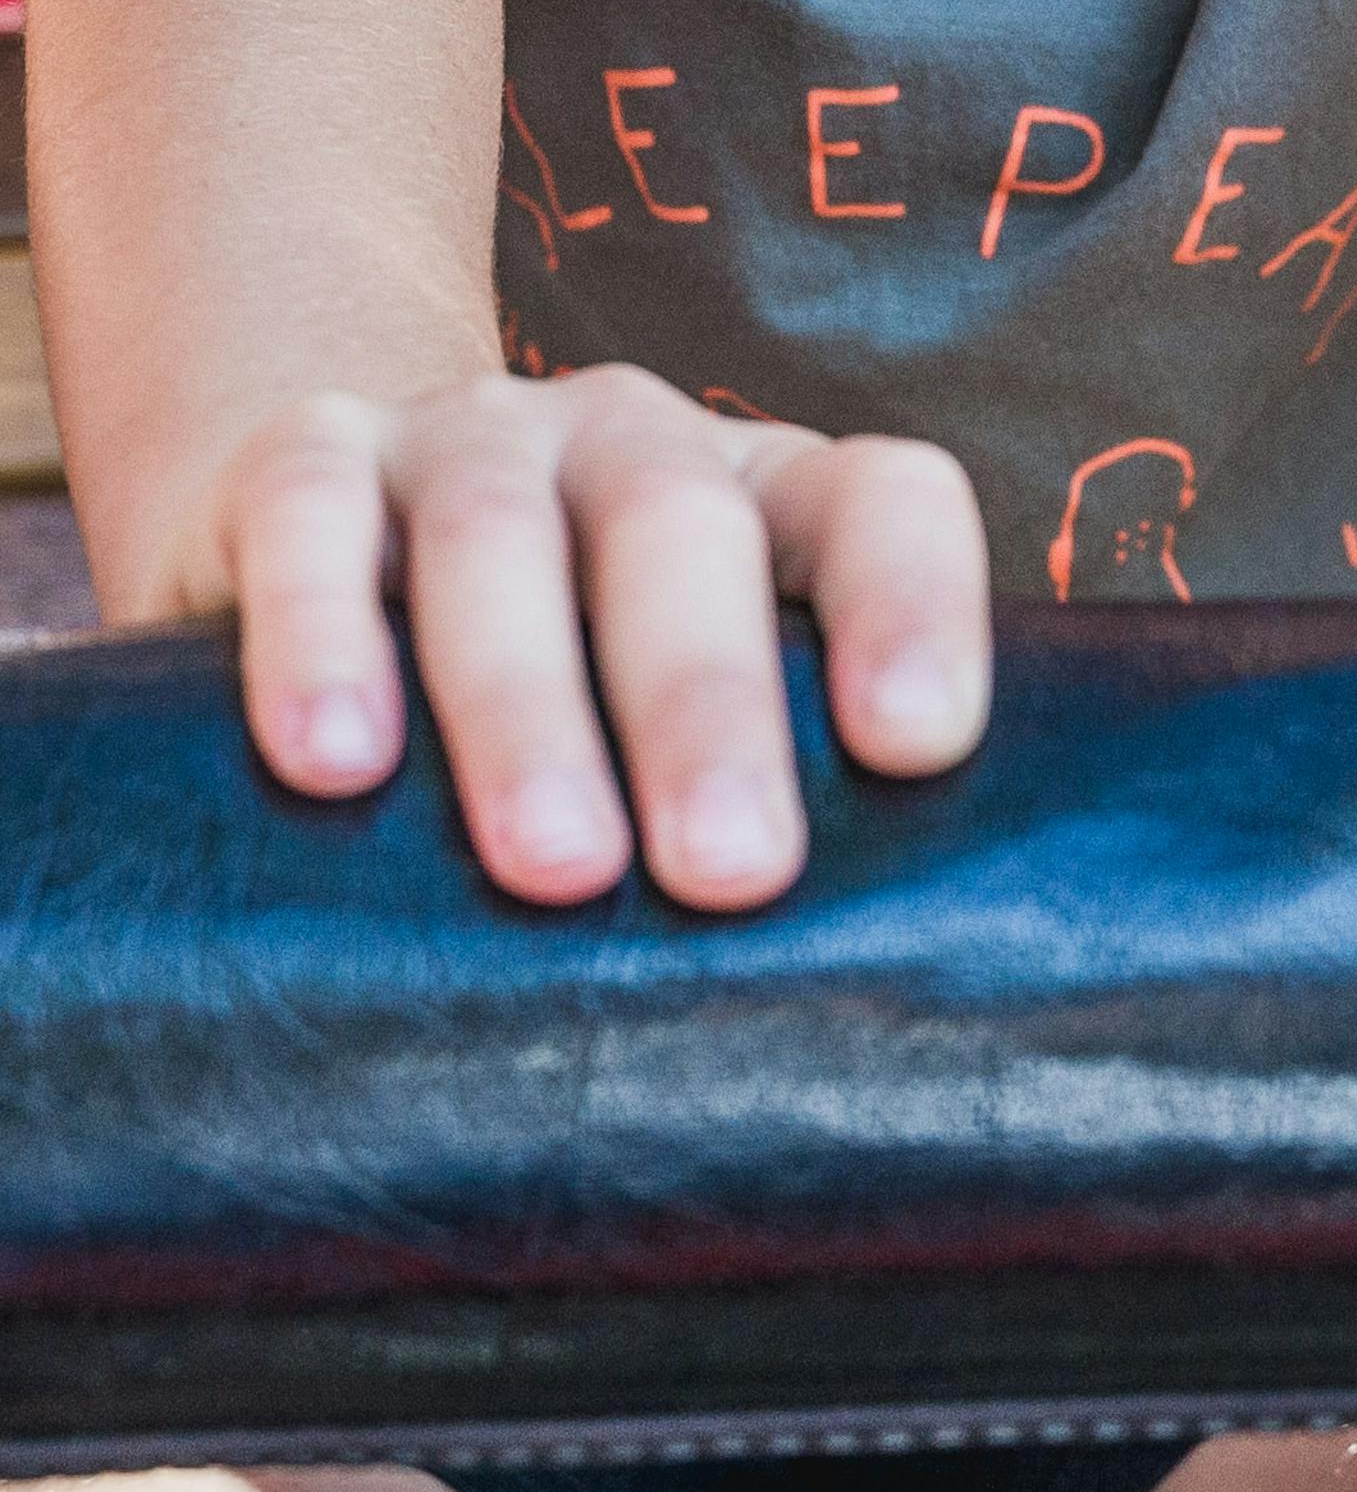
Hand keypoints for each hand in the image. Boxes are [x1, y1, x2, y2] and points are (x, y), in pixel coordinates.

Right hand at [198, 364, 992, 910]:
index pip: (878, 503)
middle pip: (686, 528)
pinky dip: (321, 632)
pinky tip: (336, 764)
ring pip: (500, 533)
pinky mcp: (303, 460)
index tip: (918, 745)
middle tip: (732, 870)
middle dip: (709, 702)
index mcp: (764, 499)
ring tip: (555, 862)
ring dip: (528, 702)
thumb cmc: (553, 698)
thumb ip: (750, 822)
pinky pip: (309, 515)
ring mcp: (466, 438)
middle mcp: (630, 443)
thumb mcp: (665, 737)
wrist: (306, 547)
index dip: (910, 602)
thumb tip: (839, 1053)